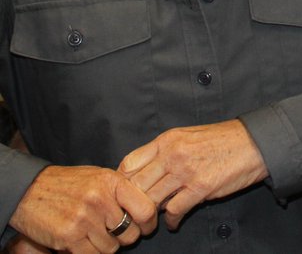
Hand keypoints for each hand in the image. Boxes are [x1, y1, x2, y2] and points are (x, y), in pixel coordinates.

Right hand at [9, 165, 156, 253]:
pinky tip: (83, 243)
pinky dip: (90, 253)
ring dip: (105, 246)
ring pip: (111, 248)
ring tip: (94, 234)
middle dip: (125, 237)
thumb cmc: (69, 184)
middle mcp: (100, 200)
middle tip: (114, 232)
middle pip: (130, 233)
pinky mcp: (68, 237)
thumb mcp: (99, 177)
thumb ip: (121, 191)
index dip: (149, 223)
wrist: (30, 190)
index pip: (145, 209)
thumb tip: (146, 207)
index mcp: (112, 182)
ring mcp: (84, 219)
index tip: (147, 226)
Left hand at [118, 120, 267, 230]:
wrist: (255, 143)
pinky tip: (173, 223)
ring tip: (154, 222)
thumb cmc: (224, 140)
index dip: (122, 183)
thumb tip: (146, 173)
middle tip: (136, 214)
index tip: (125, 195)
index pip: (128, 164)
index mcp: (168, 140)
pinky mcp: (201, 187)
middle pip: (136, 186)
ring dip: (150, 215)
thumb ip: (166, 151)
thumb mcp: (189, 136)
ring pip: (151, 200)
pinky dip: (170, 221)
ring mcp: (186, 171)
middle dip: (133, 204)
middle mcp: (173, 154)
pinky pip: (174, 210)